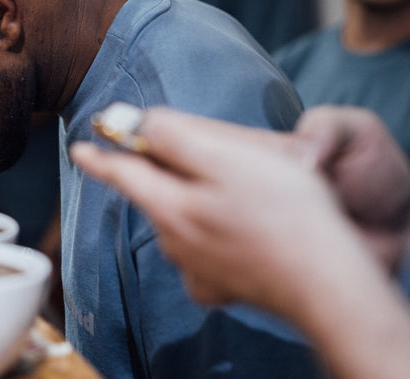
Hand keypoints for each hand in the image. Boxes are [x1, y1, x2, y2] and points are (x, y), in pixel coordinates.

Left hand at [70, 107, 409, 378]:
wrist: (329, 284)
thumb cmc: (284, 212)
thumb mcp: (226, 158)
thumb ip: (174, 137)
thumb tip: (141, 123)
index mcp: (170, 207)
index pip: (123, 174)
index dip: (101, 155)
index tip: (80, 147)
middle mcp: (175, 242)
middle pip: (156, 194)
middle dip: (162, 170)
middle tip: (186, 148)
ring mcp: (199, 270)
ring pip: (181, 221)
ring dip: (192, 200)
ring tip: (228, 184)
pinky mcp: (225, 287)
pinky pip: (205, 252)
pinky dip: (213, 235)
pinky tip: (237, 229)